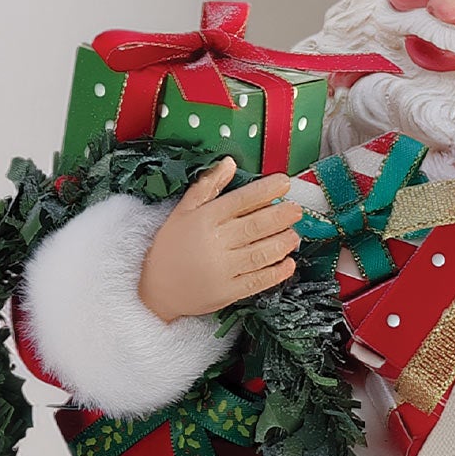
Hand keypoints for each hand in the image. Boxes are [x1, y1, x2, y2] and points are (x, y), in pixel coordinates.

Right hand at [138, 160, 302, 322]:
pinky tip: (288, 263)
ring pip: (259, 254)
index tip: (283, 183)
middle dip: (280, 217)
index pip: (239, 201)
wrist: (157, 290)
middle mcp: (214, 243)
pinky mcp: (228, 292)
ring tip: (294, 235)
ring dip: (281, 243)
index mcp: (203, 220)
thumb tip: (229, 163)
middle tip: (297, 210)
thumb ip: (207, 187)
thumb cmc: (171, 247)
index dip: (264, 191)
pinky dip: (276, 273)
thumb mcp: (183, 211)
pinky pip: (257, 281)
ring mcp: (221, 270)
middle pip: (254, 226)